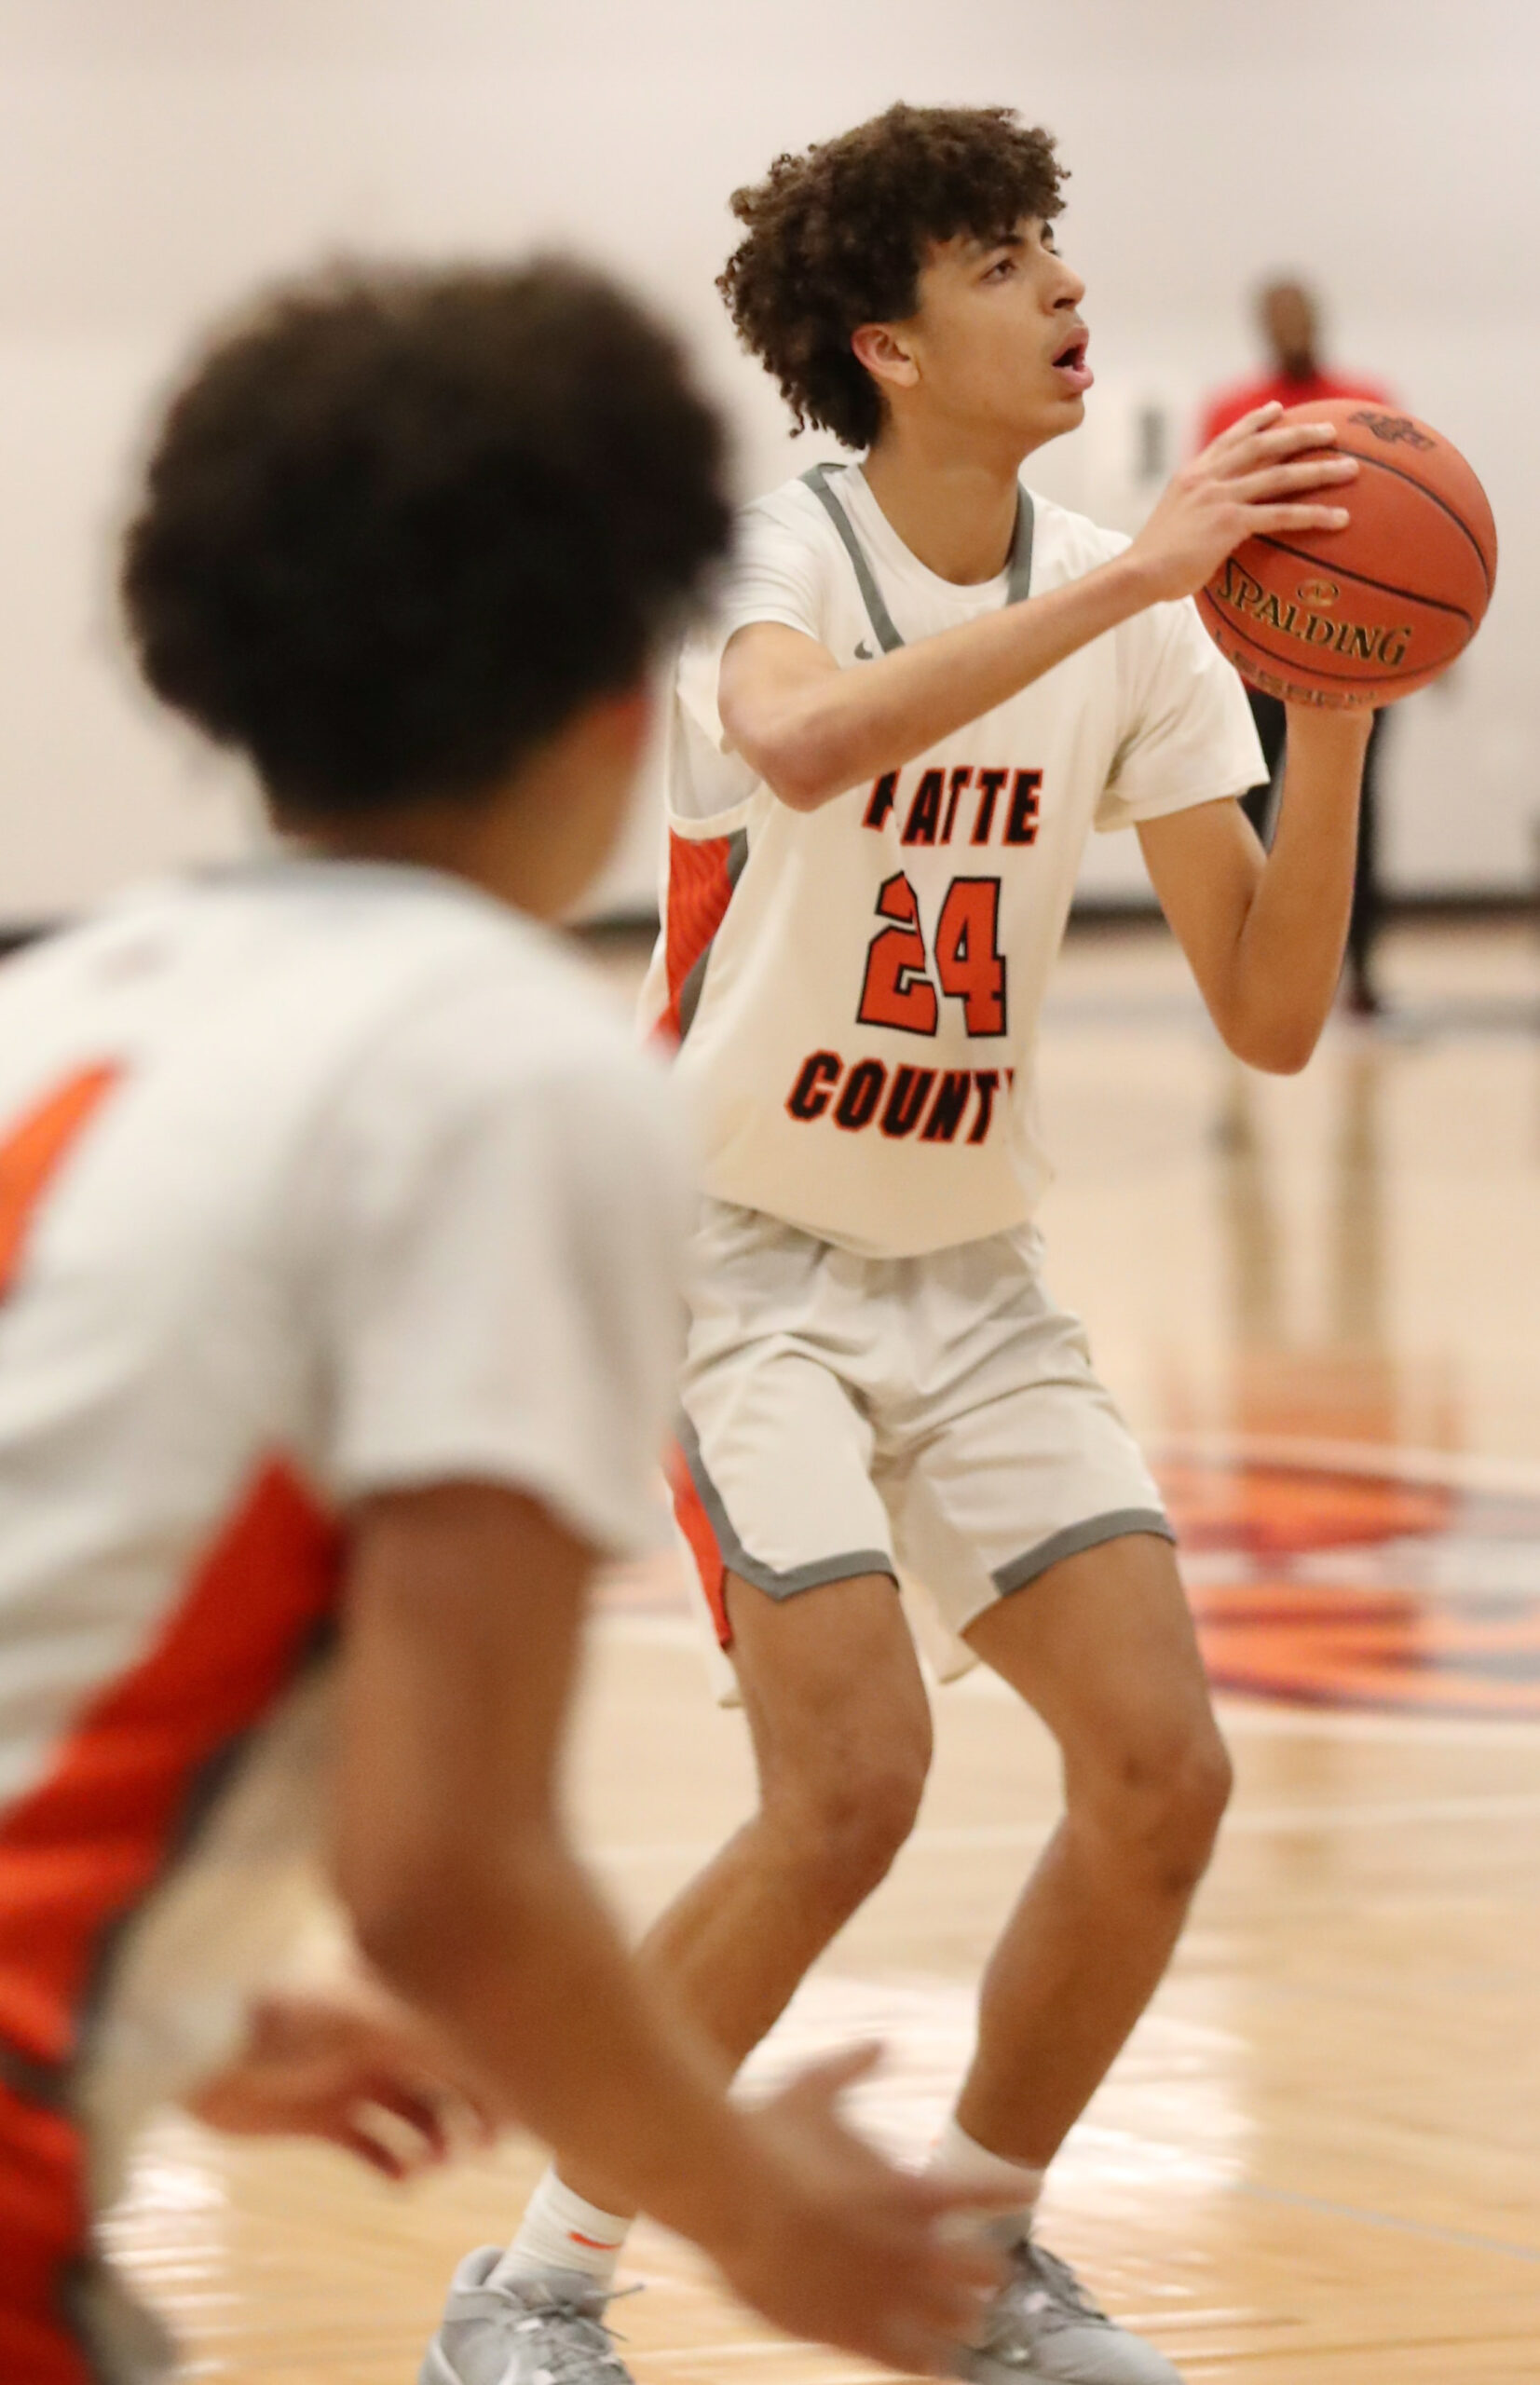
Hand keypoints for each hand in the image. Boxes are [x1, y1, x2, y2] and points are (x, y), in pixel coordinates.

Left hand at [183, 1975, 498, 2179]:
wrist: (205, 2058)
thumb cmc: (285, 2025)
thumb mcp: (366, 2022)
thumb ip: (430, 2032)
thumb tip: (494, 2046)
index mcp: (394, 2005)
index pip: (459, 2033)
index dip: (489, 2069)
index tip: (510, 2110)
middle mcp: (380, 2039)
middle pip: (443, 2076)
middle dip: (466, 2111)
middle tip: (477, 2151)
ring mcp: (351, 2078)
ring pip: (412, 2114)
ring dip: (431, 2142)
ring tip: (432, 2165)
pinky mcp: (321, 2117)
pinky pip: (371, 2145)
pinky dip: (391, 2163)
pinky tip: (401, 2180)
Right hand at [708, 2046, 1011, 2377]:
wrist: (728, 2196)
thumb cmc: (766, 2136)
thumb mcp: (813, 2087)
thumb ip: (852, 2068)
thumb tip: (879, 2044)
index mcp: (913, 2189)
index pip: (986, 2192)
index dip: (1011, 2194)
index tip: (1027, 2194)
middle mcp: (912, 2247)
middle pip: (985, 2270)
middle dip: (987, 2270)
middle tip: (989, 2271)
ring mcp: (886, 2294)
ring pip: (956, 2322)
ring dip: (963, 2318)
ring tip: (968, 2321)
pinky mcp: (852, 2331)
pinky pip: (909, 2359)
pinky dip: (927, 2361)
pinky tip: (937, 2365)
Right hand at [1127, 403, 1356, 603]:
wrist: (1137, 573)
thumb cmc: (1153, 561)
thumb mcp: (1172, 521)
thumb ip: (1194, 511)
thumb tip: (1209, 523)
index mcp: (1192, 474)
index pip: (1229, 438)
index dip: (1255, 421)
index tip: (1278, 409)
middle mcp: (1208, 478)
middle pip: (1263, 446)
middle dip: (1300, 435)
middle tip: (1332, 432)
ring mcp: (1220, 497)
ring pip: (1280, 476)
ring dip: (1320, 470)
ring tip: (1351, 469)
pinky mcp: (1229, 523)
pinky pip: (1281, 515)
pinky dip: (1314, 516)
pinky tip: (1340, 518)